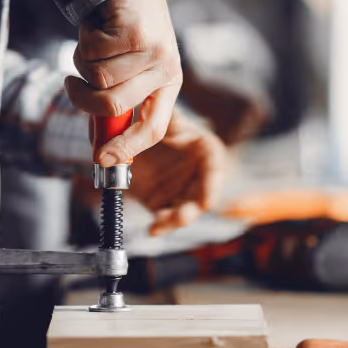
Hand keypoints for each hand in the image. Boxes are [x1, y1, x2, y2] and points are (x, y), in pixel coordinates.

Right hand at [66, 0, 182, 167]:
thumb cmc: (123, 29)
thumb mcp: (127, 69)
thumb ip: (116, 104)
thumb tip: (99, 150)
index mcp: (169, 84)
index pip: (154, 128)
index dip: (126, 147)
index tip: (101, 159)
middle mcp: (166, 69)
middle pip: (114, 106)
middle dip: (83, 100)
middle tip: (72, 86)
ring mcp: (153, 50)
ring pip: (98, 78)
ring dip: (82, 63)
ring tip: (94, 44)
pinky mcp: (133, 31)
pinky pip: (91, 53)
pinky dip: (83, 42)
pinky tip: (97, 26)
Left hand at [129, 110, 226, 235]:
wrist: (133, 134)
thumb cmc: (158, 120)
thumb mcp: (163, 117)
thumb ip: (164, 120)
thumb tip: (160, 118)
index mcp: (205, 150)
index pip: (214, 167)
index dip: (212, 186)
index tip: (207, 201)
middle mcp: (197, 174)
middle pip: (201, 196)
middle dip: (192, 209)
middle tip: (183, 216)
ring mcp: (181, 191)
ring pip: (184, 211)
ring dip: (175, 220)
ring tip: (161, 225)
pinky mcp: (163, 203)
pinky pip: (164, 218)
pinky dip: (160, 225)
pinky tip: (152, 230)